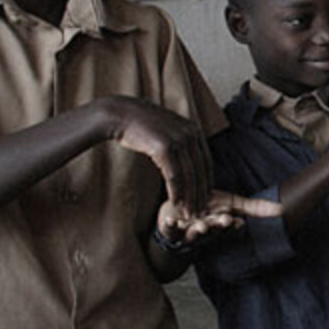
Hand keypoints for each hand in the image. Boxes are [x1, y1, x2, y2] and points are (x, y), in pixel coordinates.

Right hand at [102, 97, 212, 213]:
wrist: (121, 114)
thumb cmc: (141, 126)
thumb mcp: (167, 131)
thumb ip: (180, 143)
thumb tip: (187, 161)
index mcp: (194, 130)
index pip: (207, 162)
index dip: (206, 183)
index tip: (205, 199)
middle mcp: (190, 134)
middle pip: (200, 171)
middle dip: (200, 195)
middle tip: (199, 213)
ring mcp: (178, 140)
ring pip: (189, 175)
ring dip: (189, 197)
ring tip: (188, 213)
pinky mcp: (164, 147)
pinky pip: (174, 174)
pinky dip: (176, 191)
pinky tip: (175, 203)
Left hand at [155, 190, 282, 245]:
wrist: (179, 214)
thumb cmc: (208, 208)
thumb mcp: (233, 205)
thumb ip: (255, 208)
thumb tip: (282, 209)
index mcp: (221, 225)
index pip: (230, 227)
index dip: (233, 226)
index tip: (237, 222)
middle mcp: (207, 231)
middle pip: (214, 230)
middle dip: (218, 226)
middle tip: (223, 220)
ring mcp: (188, 232)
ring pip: (194, 233)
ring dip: (198, 230)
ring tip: (200, 226)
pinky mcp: (171, 230)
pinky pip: (169, 230)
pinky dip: (169, 226)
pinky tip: (169, 221)